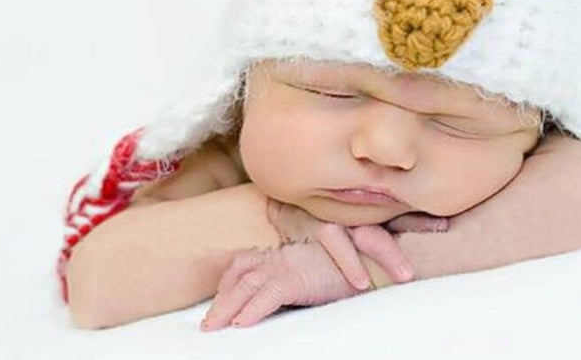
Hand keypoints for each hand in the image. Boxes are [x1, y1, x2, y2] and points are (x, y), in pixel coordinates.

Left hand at [200, 241, 364, 329]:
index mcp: (285, 254)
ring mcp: (291, 264)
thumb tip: (276, 302)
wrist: (373, 261)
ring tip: (214, 325)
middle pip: (241, 274)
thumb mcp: (314, 274)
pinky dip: (253, 308)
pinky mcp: (301, 277)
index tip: (218, 302)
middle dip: (221, 298)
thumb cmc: (348, 271)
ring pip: (248, 283)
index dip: (228, 282)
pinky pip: (271, 293)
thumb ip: (294, 282)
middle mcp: (284, 256)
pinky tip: (242, 323)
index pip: (246, 262)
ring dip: (228, 306)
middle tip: (207, 323)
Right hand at [266, 198, 448, 289]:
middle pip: (389, 214)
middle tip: (440, 234)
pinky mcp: (315, 224)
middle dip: (415, 227)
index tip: (445, 226)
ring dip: (387, 252)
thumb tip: (417, 216)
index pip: (399, 205)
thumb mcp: (350, 203)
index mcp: (366, 199)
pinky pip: (334, 241)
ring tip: (406, 275)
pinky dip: (348, 260)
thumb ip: (376, 207)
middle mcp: (354, 204)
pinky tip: (361, 281)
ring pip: (367, 231)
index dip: (421, 217)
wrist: (283, 191)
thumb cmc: (320, 202)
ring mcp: (337, 213)